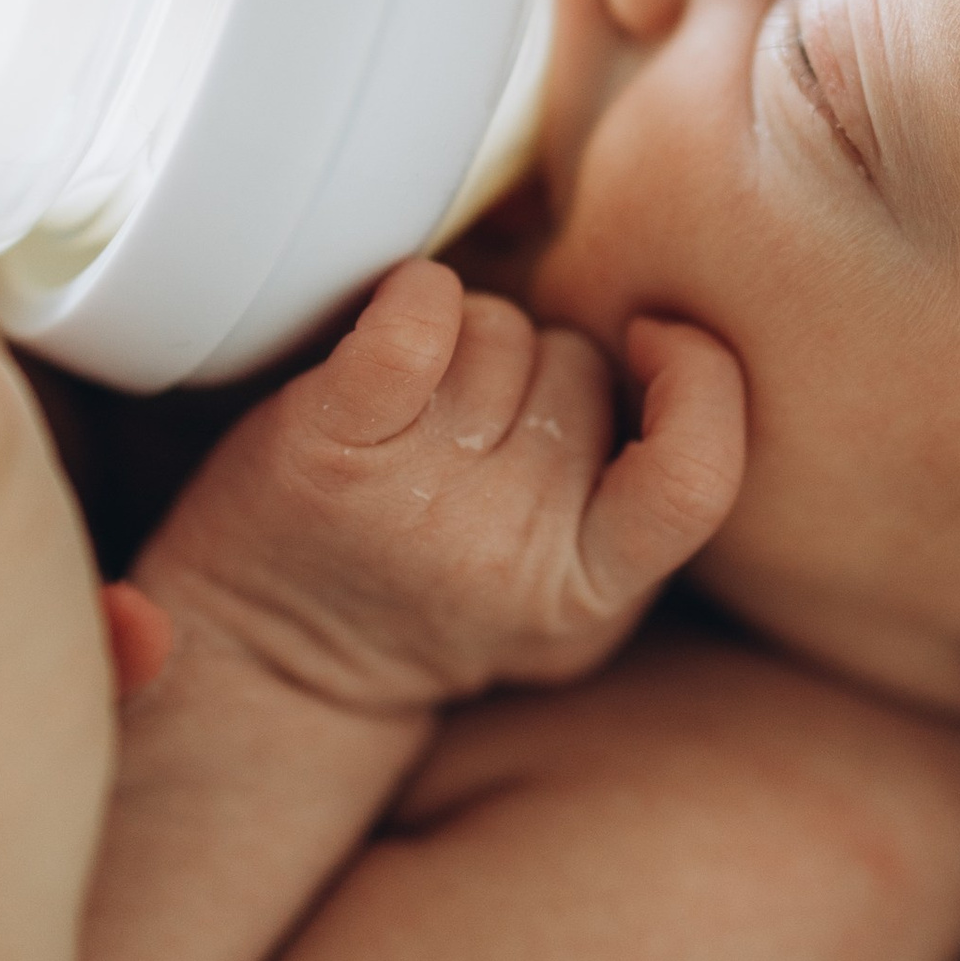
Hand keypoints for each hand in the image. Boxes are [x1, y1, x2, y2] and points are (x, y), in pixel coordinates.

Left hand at [137, 258, 747, 712]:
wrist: (262, 666)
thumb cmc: (427, 595)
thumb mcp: (564, 596)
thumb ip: (631, 502)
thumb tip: (671, 340)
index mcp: (587, 599)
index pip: (694, 476)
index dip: (697, 382)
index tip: (654, 343)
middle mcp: (509, 555)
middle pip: (582, 366)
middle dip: (541, 366)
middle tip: (478, 427)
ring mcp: (419, 503)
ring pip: (503, 331)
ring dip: (470, 338)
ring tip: (424, 406)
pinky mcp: (331, 449)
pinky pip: (413, 323)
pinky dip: (416, 294)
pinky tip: (401, 309)